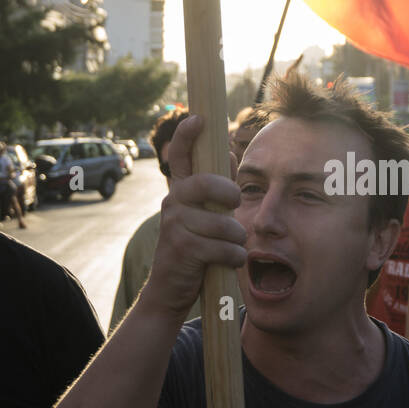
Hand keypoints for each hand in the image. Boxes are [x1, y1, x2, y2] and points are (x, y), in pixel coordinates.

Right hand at [142, 115, 246, 318]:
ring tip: (230, 247)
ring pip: (225, 224)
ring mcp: (175, 225)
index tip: (199, 118)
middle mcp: (172, 202)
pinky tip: (227, 262)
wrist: (171, 289)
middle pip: (208, 184)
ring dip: (236, 240)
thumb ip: (216, 186)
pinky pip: (225, 248)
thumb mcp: (203, 214)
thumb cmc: (195, 248)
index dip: (187, 135)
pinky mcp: (183, 249)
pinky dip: (234, 258)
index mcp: (180, 191)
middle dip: (230, 195)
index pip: (180, 156)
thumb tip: (230, 151)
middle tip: (234, 206)